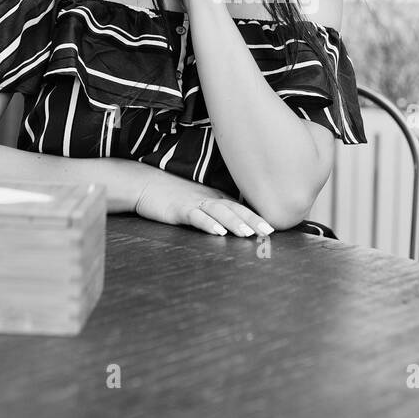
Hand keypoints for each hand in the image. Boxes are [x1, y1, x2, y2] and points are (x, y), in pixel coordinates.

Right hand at [134, 174, 274, 237]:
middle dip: (253, 220)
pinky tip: (217, 232)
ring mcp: (194, 203)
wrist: (146, 184)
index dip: (256, 217)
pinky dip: (207, 224)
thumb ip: (216, 210)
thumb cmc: (173, 194)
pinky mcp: (178, 209)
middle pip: (235, 208)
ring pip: (218, 211)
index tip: (273, 227)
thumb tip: (236, 222)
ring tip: (248, 233)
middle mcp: (208, 199)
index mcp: (215, 198)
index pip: (240, 208)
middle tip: (269, 231)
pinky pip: (195, 216)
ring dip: (234, 222)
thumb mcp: (198, 202)